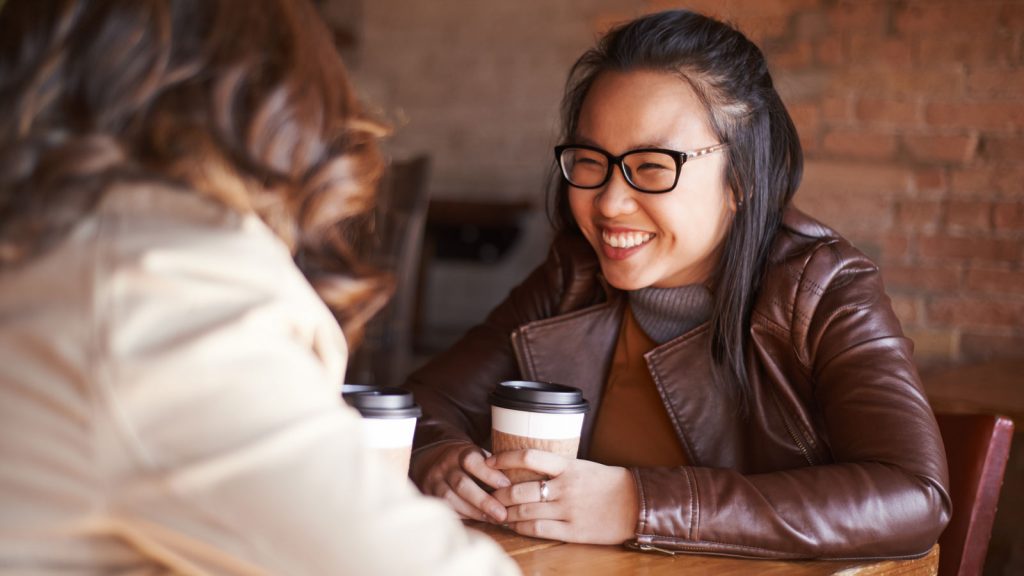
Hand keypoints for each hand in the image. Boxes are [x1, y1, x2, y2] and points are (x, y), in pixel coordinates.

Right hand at [410, 441, 510, 522]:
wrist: (431, 460)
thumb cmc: (465, 461)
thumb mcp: (477, 455)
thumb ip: (493, 466)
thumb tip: (518, 483)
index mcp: (459, 452)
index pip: (471, 461)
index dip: (489, 474)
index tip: (507, 485)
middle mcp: (444, 466)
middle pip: (462, 484)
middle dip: (483, 501)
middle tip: (502, 514)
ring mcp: (434, 481)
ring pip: (451, 499)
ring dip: (474, 512)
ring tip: (494, 520)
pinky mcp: (429, 495)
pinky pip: (446, 508)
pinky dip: (464, 516)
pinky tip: (479, 520)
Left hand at [487, 449, 638, 544]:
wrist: (636, 504)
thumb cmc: (607, 483)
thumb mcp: (582, 467)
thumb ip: (557, 468)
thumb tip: (527, 467)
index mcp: (568, 466)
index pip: (529, 456)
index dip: (504, 458)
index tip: (488, 461)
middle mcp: (566, 487)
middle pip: (520, 490)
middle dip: (498, 494)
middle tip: (486, 495)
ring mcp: (569, 510)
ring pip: (526, 512)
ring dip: (506, 513)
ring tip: (495, 513)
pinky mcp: (573, 531)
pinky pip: (539, 530)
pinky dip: (522, 528)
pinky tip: (514, 526)